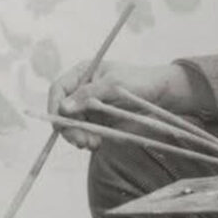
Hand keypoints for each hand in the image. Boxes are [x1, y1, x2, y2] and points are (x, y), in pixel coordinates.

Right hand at [47, 61, 194, 149]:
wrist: (162, 95)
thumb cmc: (139, 81)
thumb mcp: (113, 84)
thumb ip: (88, 95)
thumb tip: (63, 107)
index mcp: (83, 73)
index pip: (58, 89)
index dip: (55, 106)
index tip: (59, 124)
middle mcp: (82, 91)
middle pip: (62, 112)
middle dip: (69, 128)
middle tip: (81, 141)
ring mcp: (89, 107)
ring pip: (72, 126)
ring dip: (78, 137)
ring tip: (93, 144)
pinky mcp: (98, 122)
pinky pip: (85, 133)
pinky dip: (87, 140)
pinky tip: (96, 144)